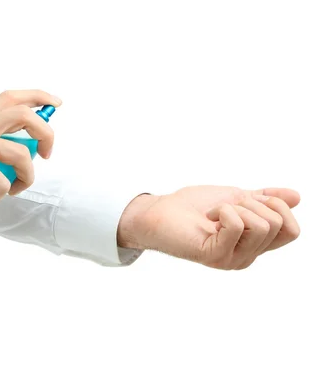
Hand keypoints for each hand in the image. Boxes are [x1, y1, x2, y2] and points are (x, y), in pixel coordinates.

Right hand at [0, 90, 60, 222]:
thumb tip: (25, 151)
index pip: (12, 97)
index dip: (38, 97)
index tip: (56, 103)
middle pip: (25, 115)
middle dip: (46, 133)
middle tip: (46, 154)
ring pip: (22, 154)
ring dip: (25, 177)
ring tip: (12, 188)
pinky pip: (3, 182)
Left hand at [117, 186, 300, 268]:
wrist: (159, 211)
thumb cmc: (192, 206)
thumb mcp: (236, 198)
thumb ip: (265, 200)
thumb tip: (297, 196)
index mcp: (254, 244)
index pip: (291, 231)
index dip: (277, 206)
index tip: (249, 198)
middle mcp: (246, 256)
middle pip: (277, 224)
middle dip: (252, 203)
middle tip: (225, 207)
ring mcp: (231, 259)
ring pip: (262, 225)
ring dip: (236, 207)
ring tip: (214, 213)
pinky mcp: (214, 256)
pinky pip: (238, 226)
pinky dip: (224, 211)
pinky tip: (208, 217)